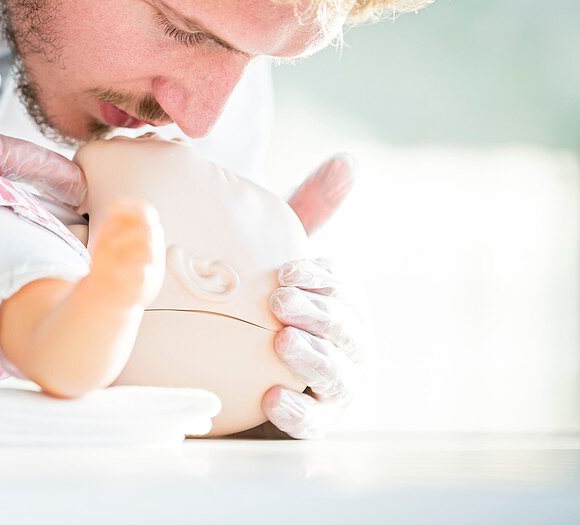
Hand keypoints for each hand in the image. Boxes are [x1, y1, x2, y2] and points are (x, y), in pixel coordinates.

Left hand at [262, 154, 366, 438]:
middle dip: (321, 315)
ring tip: (282, 342)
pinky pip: (313, 422)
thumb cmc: (264, 298)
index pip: (344, 286)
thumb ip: (310, 209)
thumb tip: (350, 160)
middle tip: (281, 302)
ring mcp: (335, 386)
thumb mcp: (280, 256)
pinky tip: (273, 399)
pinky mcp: (313, 420)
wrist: (232, 359)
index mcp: (343, 301)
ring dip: (314, 359)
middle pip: (348, 330)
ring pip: (339, 376)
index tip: (288, 271)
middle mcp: (348, 343)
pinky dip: (299, 412)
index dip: (322, 278)